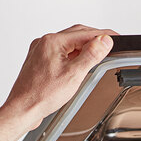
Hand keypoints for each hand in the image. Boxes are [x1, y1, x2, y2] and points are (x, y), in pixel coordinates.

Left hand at [3, 24, 118, 131]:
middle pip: (76, 34)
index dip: (103, 34)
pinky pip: (60, 51)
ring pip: (68, 43)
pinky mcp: (40, 60)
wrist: (24, 107)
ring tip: (97, 55)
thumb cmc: (43, 94)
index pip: (85, 33)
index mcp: (53, 42)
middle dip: (95, 38)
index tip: (116, 37)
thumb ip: (91, 56)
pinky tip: (78, 63)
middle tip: (110, 44)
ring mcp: (41, 51)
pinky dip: (73, 54)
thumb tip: (104, 41)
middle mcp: (45, 43)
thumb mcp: (74, 74)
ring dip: (84, 46)